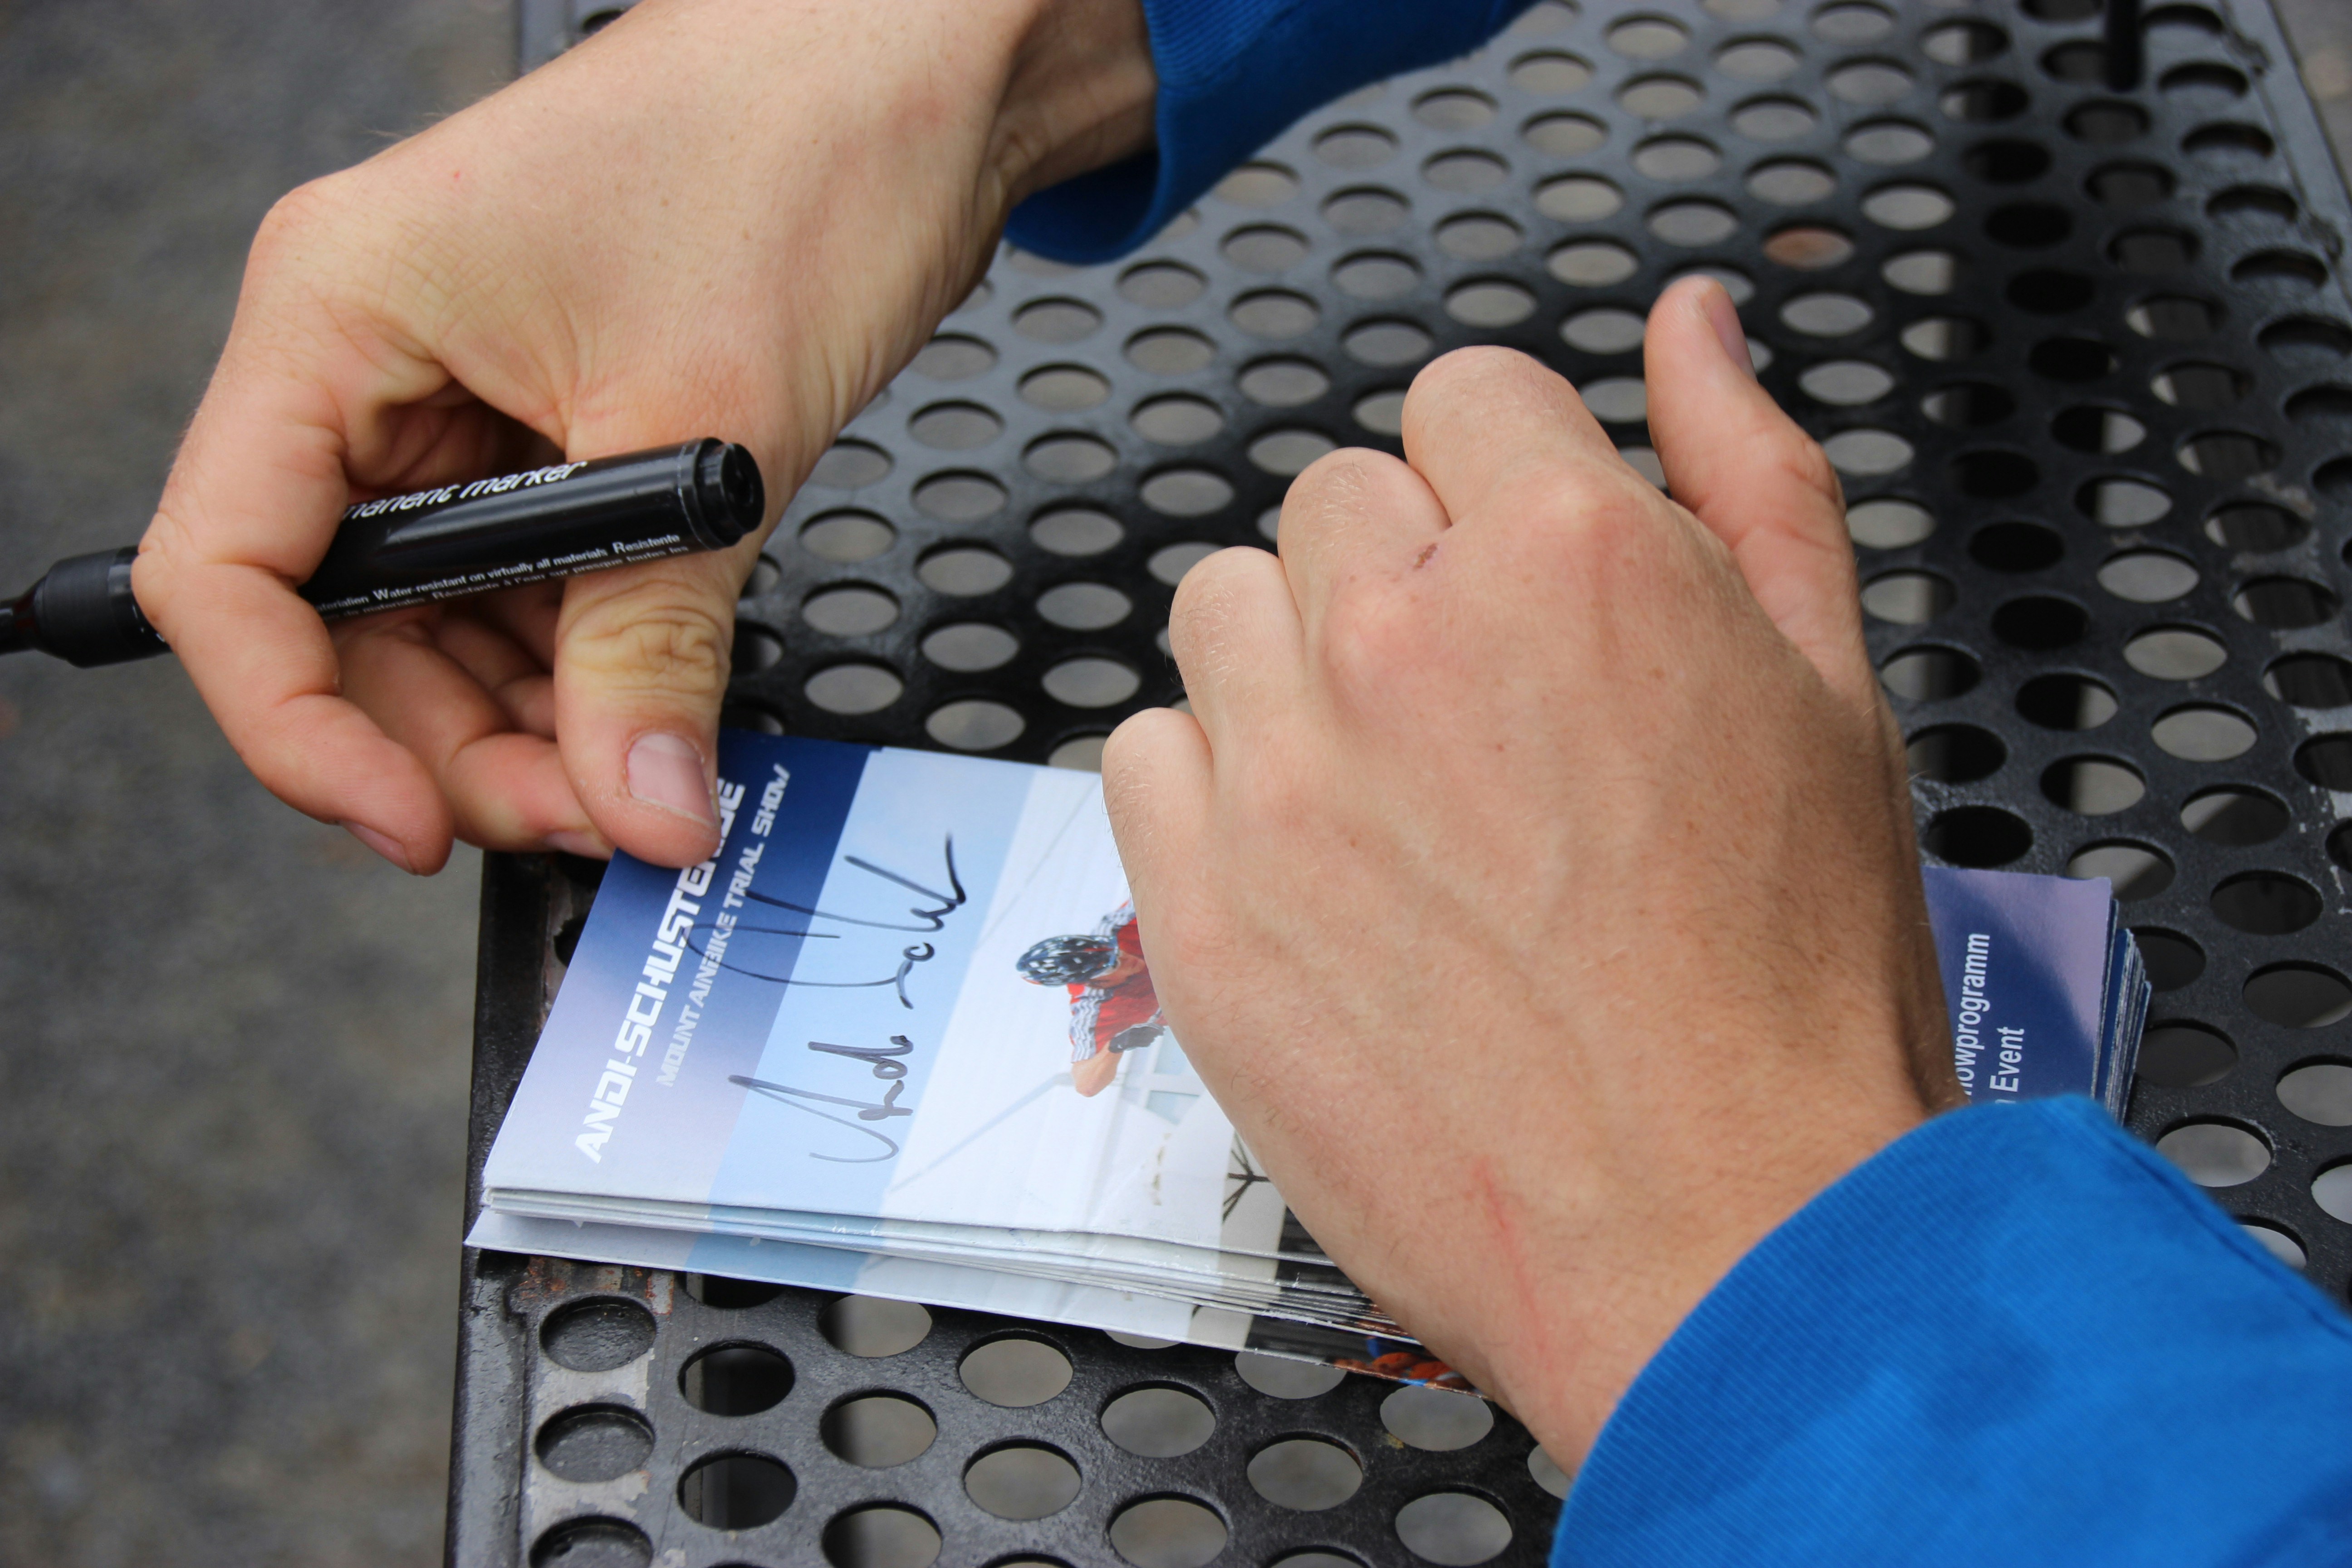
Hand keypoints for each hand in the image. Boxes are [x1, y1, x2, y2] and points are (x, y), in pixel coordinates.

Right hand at [132, 0, 1152, 871]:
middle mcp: (375, 356)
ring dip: (534, 724)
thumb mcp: (710, 433)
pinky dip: (586, 667)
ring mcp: (464, 394)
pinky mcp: (556, 423)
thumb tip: (637, 808)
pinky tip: (652, 718)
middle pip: (345, 622)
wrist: (914, 76)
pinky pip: (531, 587)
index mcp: (337, 312)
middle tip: (593, 820)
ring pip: (443, 622)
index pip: (230, 571)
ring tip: (643, 785)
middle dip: (458, 745)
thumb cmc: (794, 154)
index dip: (297, 728)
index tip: (410, 828)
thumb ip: (652, 644)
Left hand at [1103, 277, 1963, 1463]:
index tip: (1531, 582)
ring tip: (1400, 797)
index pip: (1462, 397)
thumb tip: (1691, 320)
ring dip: (1298, 669)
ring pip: (1225, 610)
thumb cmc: (1791, 983)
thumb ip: (1749, 471)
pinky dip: (1216, 788)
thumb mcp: (1834, 688)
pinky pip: (1146, 753)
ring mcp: (1281, 779)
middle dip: (1406, 575)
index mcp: (1565, 552)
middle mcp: (1398, 639)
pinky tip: (1319, 871)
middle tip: (1486, 720)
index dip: (1507, 487)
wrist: (1725, 1233)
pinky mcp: (1199, 909)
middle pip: (1334, 499)